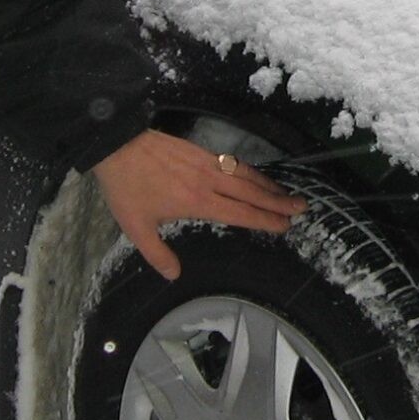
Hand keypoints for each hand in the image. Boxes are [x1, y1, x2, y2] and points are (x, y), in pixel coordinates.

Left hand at [90, 131, 304, 280]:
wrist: (117, 144)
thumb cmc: (126, 187)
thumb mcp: (136, 227)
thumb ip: (157, 253)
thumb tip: (174, 275)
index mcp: (197, 201)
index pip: (240, 213)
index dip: (264, 220)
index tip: (284, 225)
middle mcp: (208, 181)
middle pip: (251, 192)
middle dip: (278, 202)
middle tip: (302, 208)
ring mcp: (206, 163)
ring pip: (246, 174)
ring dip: (269, 185)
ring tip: (287, 193)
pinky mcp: (200, 151)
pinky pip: (233, 163)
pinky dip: (250, 171)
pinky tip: (254, 176)